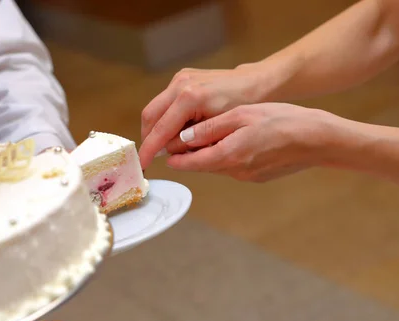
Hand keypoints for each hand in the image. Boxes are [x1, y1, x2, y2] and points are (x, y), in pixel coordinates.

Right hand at [139, 64, 269, 168]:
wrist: (256, 83)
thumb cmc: (243, 107)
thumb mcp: (216, 130)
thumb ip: (190, 142)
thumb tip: (167, 153)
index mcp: (189, 97)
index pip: (160, 128)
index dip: (149, 149)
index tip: (143, 164)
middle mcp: (180, 84)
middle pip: (150, 116)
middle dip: (148, 138)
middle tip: (150, 157)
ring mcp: (179, 79)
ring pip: (154, 108)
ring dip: (155, 129)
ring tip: (162, 147)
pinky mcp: (182, 78)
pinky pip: (164, 101)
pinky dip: (164, 118)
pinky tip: (173, 132)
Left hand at [163, 103, 337, 181]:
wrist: (319, 140)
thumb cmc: (284, 121)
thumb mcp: (244, 116)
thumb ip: (211, 129)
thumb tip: (183, 139)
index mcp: (228, 155)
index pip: (188, 162)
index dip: (171, 155)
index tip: (160, 148)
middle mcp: (234, 171)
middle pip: (199, 165)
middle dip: (185, 155)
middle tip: (174, 140)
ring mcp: (246, 176)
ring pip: (215, 165)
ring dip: (205, 154)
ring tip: (201, 136)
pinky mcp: (257, 177)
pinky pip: (232, 166)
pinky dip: (224, 155)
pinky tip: (232, 140)